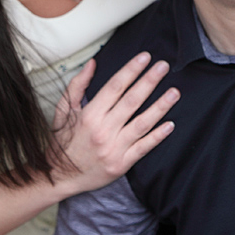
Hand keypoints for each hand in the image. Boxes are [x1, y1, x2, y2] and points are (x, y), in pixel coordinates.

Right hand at [52, 52, 178, 193]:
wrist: (60, 176)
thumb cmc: (63, 141)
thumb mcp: (64, 111)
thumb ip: (77, 85)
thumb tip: (92, 63)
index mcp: (89, 115)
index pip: (115, 87)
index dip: (131, 70)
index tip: (145, 57)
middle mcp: (103, 130)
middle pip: (131, 101)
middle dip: (150, 81)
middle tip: (164, 66)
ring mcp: (114, 148)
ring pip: (142, 123)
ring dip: (160, 106)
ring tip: (174, 92)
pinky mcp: (121, 164)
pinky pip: (143, 148)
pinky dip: (157, 136)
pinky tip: (170, 124)